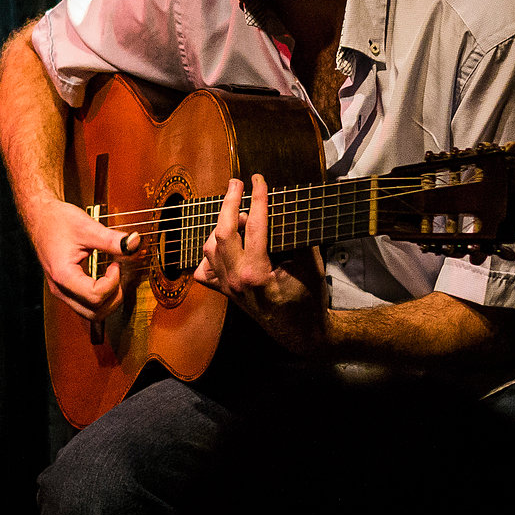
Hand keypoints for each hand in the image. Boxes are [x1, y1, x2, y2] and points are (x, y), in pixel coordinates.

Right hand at [28, 196, 140, 322]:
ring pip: (90, 313)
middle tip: (119, 275)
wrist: (40, 217)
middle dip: (113, 297)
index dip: (113, 281)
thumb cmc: (57, 221)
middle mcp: (60, 288)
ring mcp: (61, 290)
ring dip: (108, 301)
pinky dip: (100, 298)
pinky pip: (85, 304)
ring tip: (113, 278)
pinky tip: (106, 280)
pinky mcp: (65, 288)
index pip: (96, 296)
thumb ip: (112, 240)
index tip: (116, 264)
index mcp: (63, 275)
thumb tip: (133, 243)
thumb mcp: (87, 227)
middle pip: (94, 312)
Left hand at [193, 175, 328, 352]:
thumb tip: (283, 210)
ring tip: (235, 210)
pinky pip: (205, 269)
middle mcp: (235, 280)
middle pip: (222, 232)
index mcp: (257, 273)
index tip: (258, 180)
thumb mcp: (309, 267)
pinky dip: (210, 253)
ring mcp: (226, 287)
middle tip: (236, 183)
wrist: (301, 333)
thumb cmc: (308, 301)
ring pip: (210, 248)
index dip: (257, 199)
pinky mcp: (224, 292)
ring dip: (219, 225)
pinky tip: (222, 243)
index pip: (254, 227)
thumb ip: (294, 239)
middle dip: (229, 203)